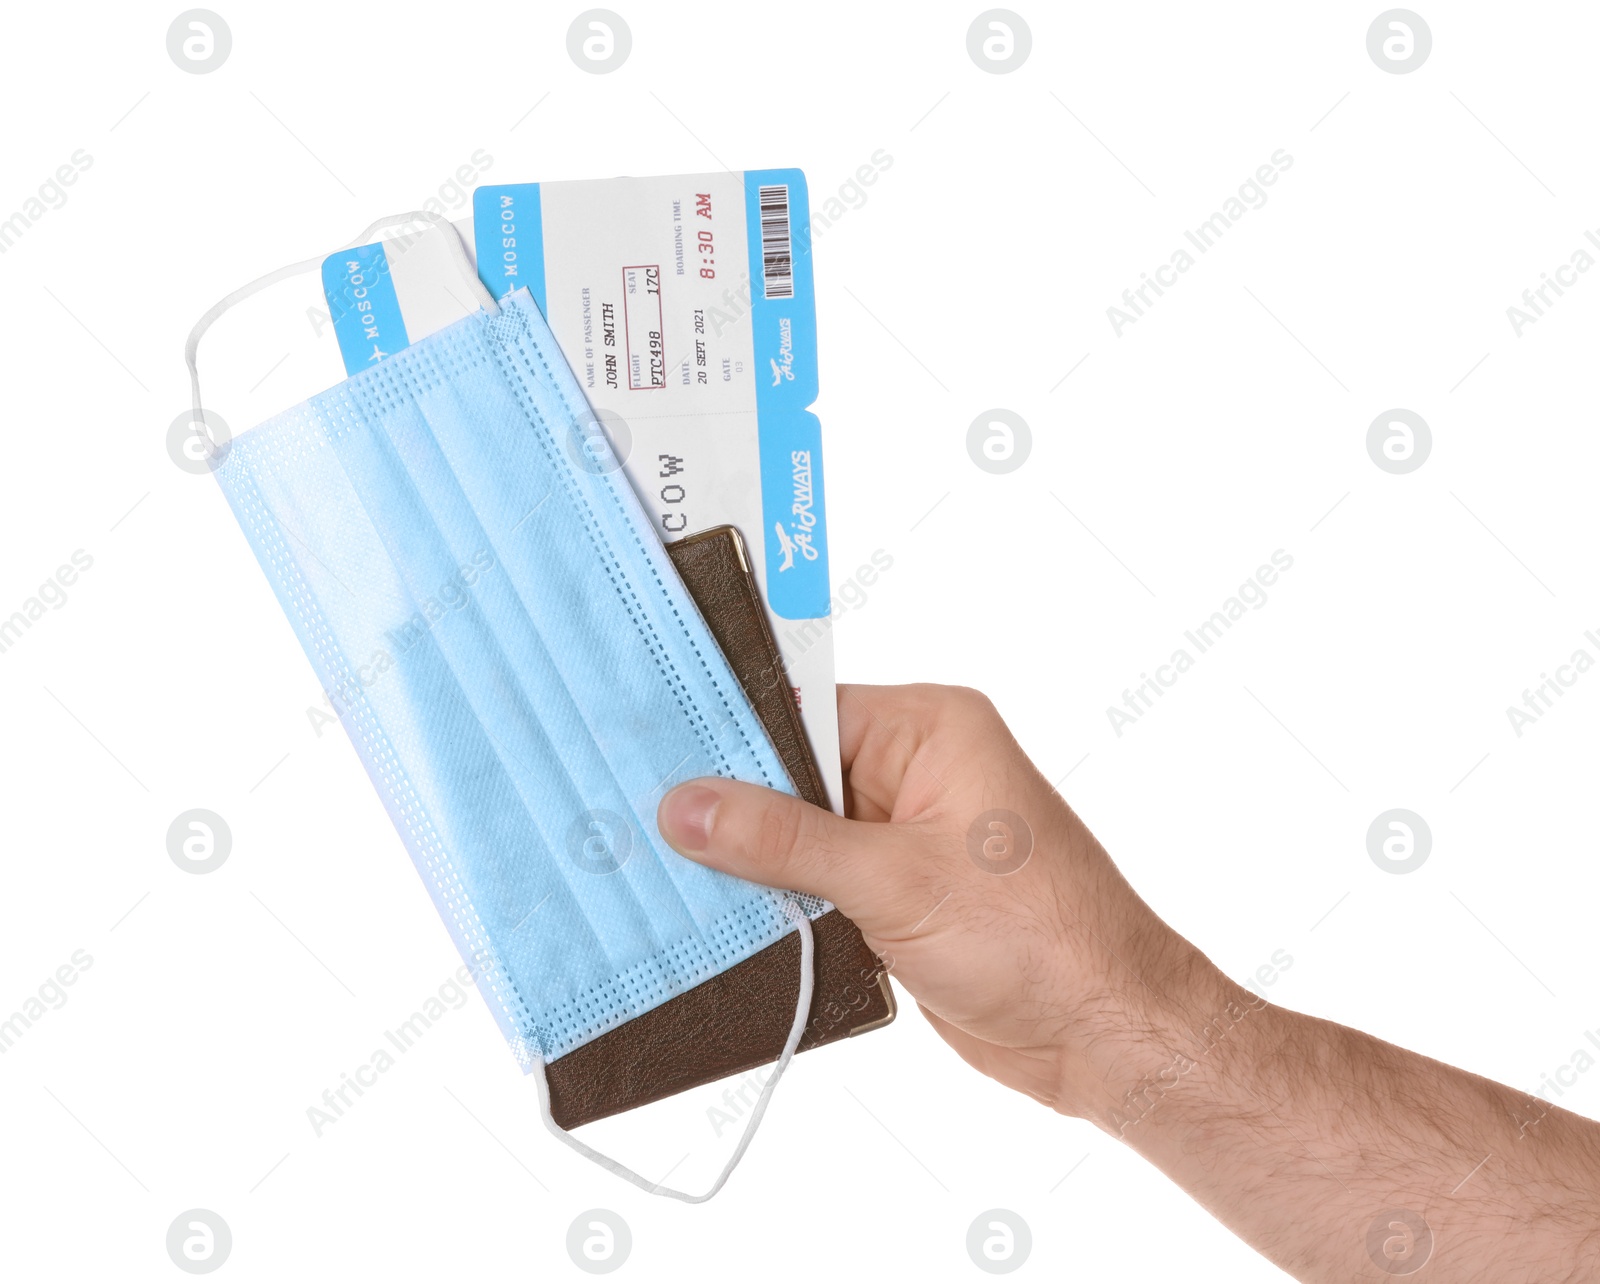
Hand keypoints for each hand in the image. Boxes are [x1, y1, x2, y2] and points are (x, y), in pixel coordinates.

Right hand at [657, 683, 1228, 1118]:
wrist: (1101, 1032)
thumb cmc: (1036, 938)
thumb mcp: (895, 880)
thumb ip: (784, 841)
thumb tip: (689, 806)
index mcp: (929, 730)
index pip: (803, 708)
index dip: (729, 733)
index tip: (648, 751)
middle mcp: (912, 770)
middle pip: (790, 771)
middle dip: (727, 804)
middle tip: (634, 819)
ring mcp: (901, 835)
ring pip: (794, 832)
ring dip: (745, 861)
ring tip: (655, 870)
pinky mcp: (893, 893)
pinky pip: (812, 881)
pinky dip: (772, 900)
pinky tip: (712, 915)